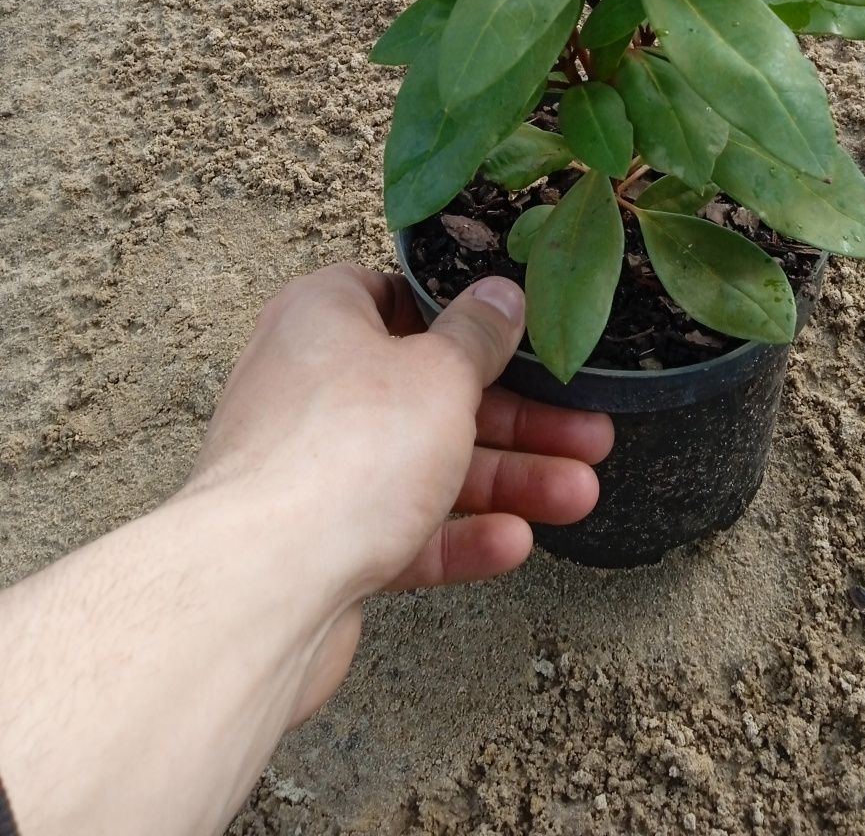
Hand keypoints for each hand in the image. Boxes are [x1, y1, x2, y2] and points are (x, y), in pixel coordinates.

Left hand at [185, 263, 611, 720]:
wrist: (263, 583)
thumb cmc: (348, 450)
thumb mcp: (440, 373)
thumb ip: (478, 337)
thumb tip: (500, 294)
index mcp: (324, 317)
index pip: (403, 298)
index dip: (469, 318)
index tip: (531, 336)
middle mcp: (311, 383)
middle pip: (430, 391)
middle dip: (518, 419)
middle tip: (588, 432)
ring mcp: (313, 466)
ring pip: (424, 464)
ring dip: (505, 479)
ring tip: (579, 494)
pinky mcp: (318, 541)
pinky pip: (399, 528)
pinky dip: (456, 536)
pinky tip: (514, 543)